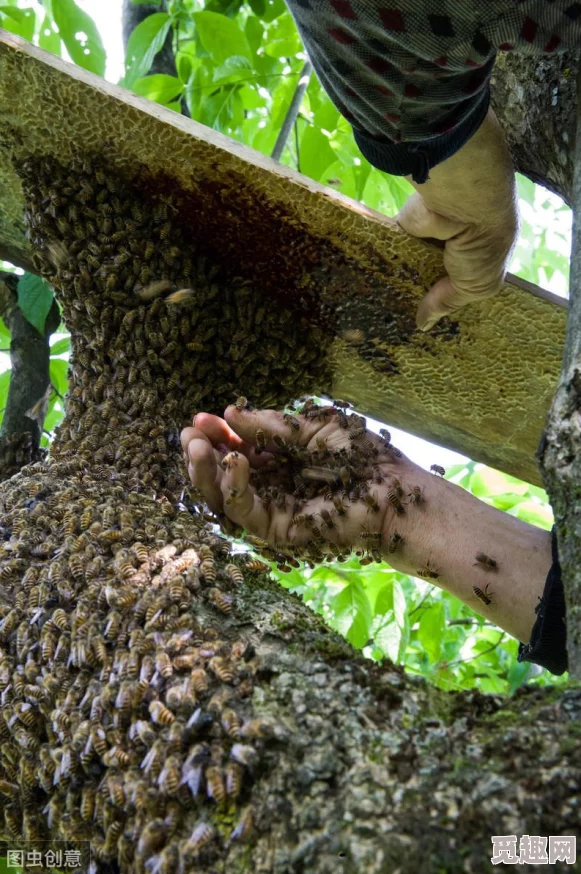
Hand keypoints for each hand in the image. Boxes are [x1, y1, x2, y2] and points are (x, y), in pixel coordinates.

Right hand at [180, 404, 424, 565]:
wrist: (395, 492)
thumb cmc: (363, 458)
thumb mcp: (311, 428)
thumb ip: (270, 426)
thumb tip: (229, 414)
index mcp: (278, 463)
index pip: (236, 450)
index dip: (216, 434)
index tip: (200, 417)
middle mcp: (270, 488)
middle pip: (221, 476)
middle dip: (201, 453)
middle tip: (189, 433)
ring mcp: (272, 512)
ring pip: (223, 498)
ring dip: (206, 472)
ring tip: (198, 446)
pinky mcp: (278, 533)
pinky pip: (245, 512)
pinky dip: (233, 487)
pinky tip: (233, 460)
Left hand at [397, 108, 518, 330]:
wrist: (463, 204)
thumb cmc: (482, 247)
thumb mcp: (476, 285)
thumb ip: (448, 302)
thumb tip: (424, 325)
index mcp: (478, 256)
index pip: (459, 282)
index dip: (446, 298)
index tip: (428, 319)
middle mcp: (452, 244)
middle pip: (430, 274)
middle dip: (418, 292)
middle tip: (397, 319)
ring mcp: (427, 236)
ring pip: (409, 263)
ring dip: (398, 278)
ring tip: (379, 308)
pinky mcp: (404, 226)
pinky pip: (391, 249)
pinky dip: (382, 262)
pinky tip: (368, 285)